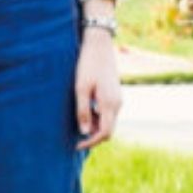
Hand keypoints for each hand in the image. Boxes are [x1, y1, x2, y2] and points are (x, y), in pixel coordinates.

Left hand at [75, 31, 122, 149]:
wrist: (99, 47)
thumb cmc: (87, 66)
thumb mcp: (80, 89)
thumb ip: (82, 111)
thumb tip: (84, 132)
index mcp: (110, 104)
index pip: (105, 133)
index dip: (91, 141)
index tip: (77, 145)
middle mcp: (117, 104)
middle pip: (108, 129)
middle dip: (92, 135)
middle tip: (74, 136)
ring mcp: (117, 99)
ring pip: (108, 120)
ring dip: (94, 124)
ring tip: (76, 118)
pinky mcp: (114, 94)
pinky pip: (107, 112)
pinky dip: (96, 116)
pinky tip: (83, 109)